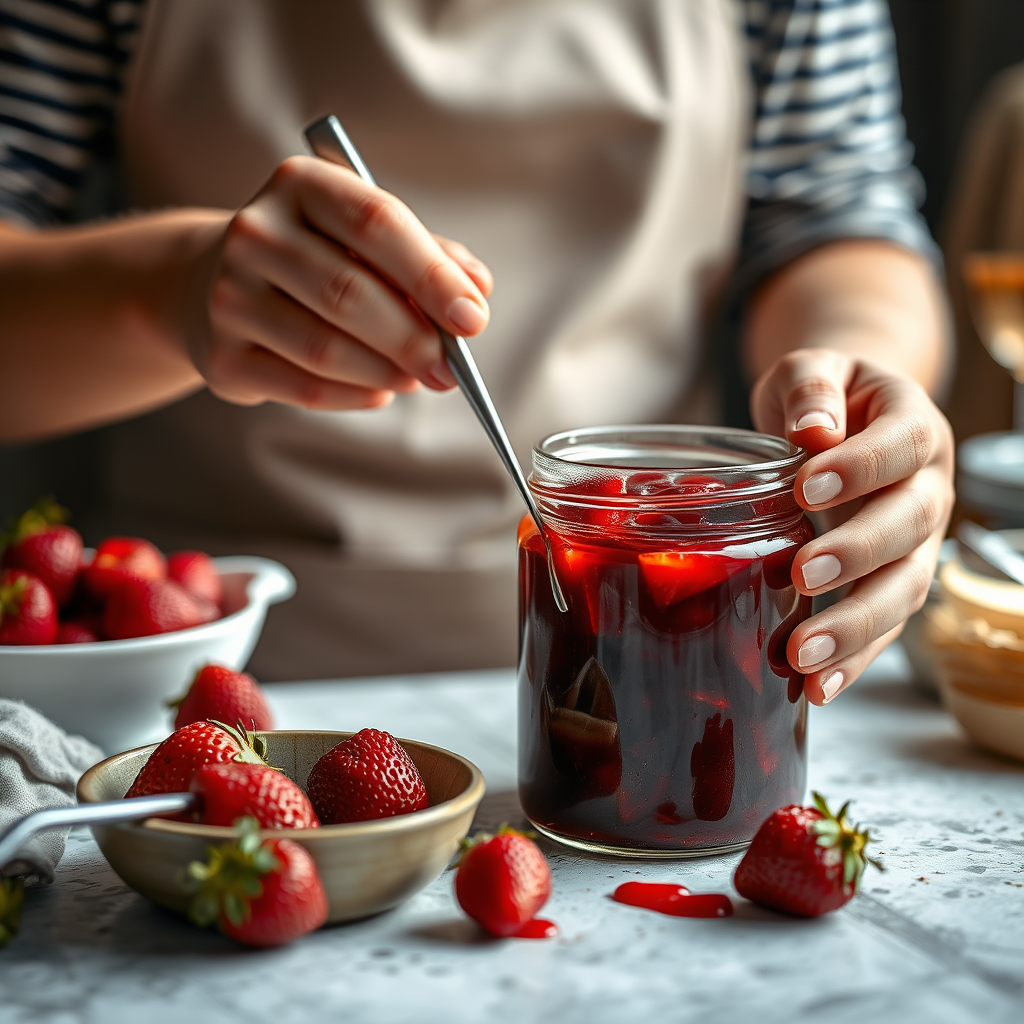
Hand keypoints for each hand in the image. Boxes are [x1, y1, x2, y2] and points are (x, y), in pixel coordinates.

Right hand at [198, 156, 492, 408]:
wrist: (212, 282)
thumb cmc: (317, 257)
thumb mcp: (368, 239)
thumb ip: (429, 258)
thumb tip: (477, 291)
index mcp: (301, 185)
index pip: (376, 224)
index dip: (431, 275)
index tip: (473, 319)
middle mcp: (255, 233)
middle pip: (349, 293)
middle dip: (414, 339)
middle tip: (453, 370)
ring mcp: (229, 296)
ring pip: (327, 349)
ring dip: (387, 373)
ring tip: (418, 379)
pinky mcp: (223, 357)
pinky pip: (305, 388)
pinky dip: (356, 396)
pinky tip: (380, 391)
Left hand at [750, 349, 953, 705]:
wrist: (841, 420)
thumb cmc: (821, 396)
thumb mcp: (811, 370)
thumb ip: (810, 391)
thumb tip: (813, 429)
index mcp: (913, 425)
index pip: (900, 445)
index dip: (860, 468)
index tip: (806, 486)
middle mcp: (927, 488)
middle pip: (909, 526)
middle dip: (858, 554)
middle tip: (803, 573)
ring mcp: (915, 542)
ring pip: (902, 588)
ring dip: (855, 625)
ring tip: (802, 655)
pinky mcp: (892, 580)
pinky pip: (882, 626)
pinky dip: (853, 659)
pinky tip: (817, 688)